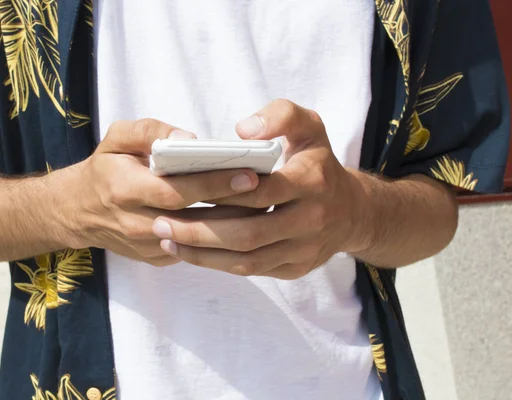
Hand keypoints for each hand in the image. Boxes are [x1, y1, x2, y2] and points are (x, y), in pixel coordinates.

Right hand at [60, 119, 260, 265]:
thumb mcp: (116, 139)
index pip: (177, 191)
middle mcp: (136, 224)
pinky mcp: (157, 258)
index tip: (248, 174)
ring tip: (266, 205)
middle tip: (270, 191)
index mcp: (125, 191)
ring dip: (233, 225)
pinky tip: (243, 219)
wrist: (77, 212)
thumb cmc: (104, 169)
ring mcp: (148, 247)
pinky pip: (195, 249)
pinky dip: (219, 236)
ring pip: (199, 240)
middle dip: (234, 207)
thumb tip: (189, 139)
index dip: (214, 185)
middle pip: (194, 220)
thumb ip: (149, 132)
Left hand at [151, 100, 369, 277]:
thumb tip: (243, 131)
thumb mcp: (309, 126)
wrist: (353, 212)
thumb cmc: (319, 163)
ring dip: (202, 254)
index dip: (219, 192)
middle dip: (199, 232)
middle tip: (160, 224)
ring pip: (246, 260)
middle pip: (247, 234)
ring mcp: (304, 250)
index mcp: (312, 182)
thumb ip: (280, 115)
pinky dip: (218, 264)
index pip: (258, 191)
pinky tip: (189, 253)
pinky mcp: (296, 268)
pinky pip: (251, 270)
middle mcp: (310, 220)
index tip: (182, 189)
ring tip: (166, 241)